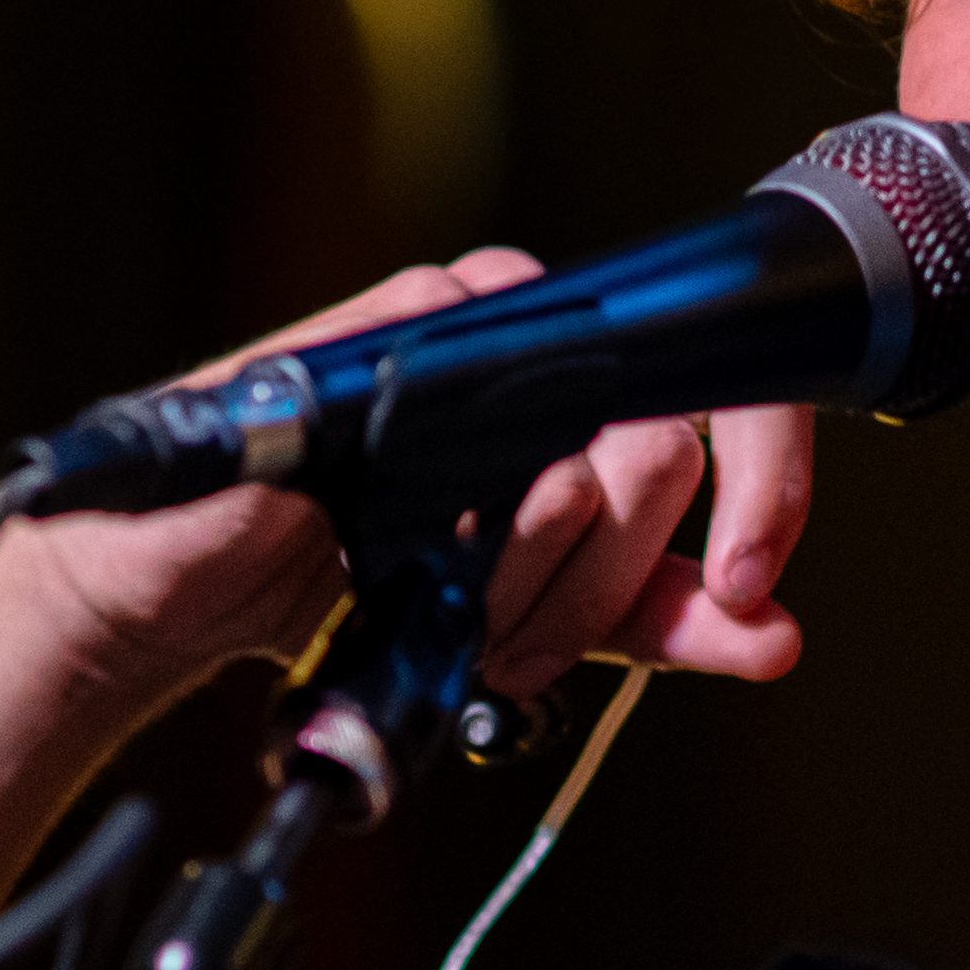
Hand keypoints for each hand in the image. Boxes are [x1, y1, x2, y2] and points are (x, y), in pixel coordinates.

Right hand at [0, 251, 816, 708]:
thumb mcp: (540, 624)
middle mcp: (548, 344)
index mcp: (597, 397)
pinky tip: (421, 555)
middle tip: (521, 645)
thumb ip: (655, 619)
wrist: (191, 589)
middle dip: (603, 587)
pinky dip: (476, 517)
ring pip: (600, 447)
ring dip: (537, 575)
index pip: (738, 410)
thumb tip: (778, 638)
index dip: (767, 500)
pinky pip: (501, 409)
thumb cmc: (357, 591)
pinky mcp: (397, 326)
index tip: (746, 599)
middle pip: (671, 453)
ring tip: (459, 617)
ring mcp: (472, 323)